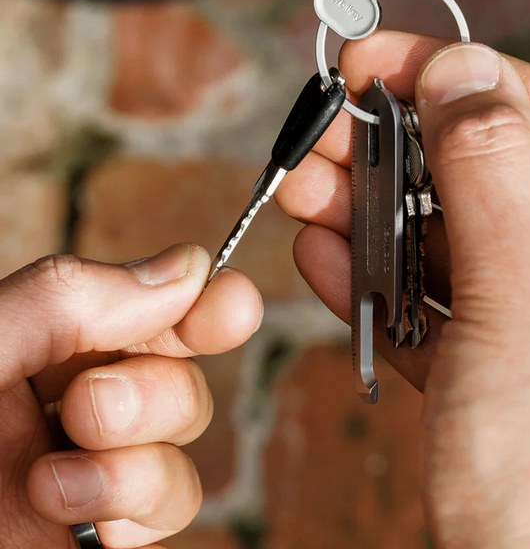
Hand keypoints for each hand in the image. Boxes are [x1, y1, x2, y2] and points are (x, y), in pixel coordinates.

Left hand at [0, 243, 261, 548]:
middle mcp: (72, 402)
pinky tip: (68, 510)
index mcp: (42, 344)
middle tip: (85, 407)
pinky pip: (171, 506)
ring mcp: (93, 469)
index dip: (205, 299)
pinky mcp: (103, 530)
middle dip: (153, 387)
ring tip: (53, 476)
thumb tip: (190, 267)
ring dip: (138, 455)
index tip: (226, 306)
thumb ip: (70, 298)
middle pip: (183, 371)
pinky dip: (137, 502)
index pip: (152, 305)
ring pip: (186, 440)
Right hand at [276, 31, 529, 547]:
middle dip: (406, 156)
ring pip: (468, 249)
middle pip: (505, 185)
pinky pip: (452, 313)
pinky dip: (390, 286)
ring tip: (314, 191)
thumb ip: (489, 159)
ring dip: (383, 219)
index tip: (388, 59)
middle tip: (333, 129)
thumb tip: (463, 69)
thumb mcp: (527, 281)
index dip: (467, 80)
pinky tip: (330, 256)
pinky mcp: (519, 388)